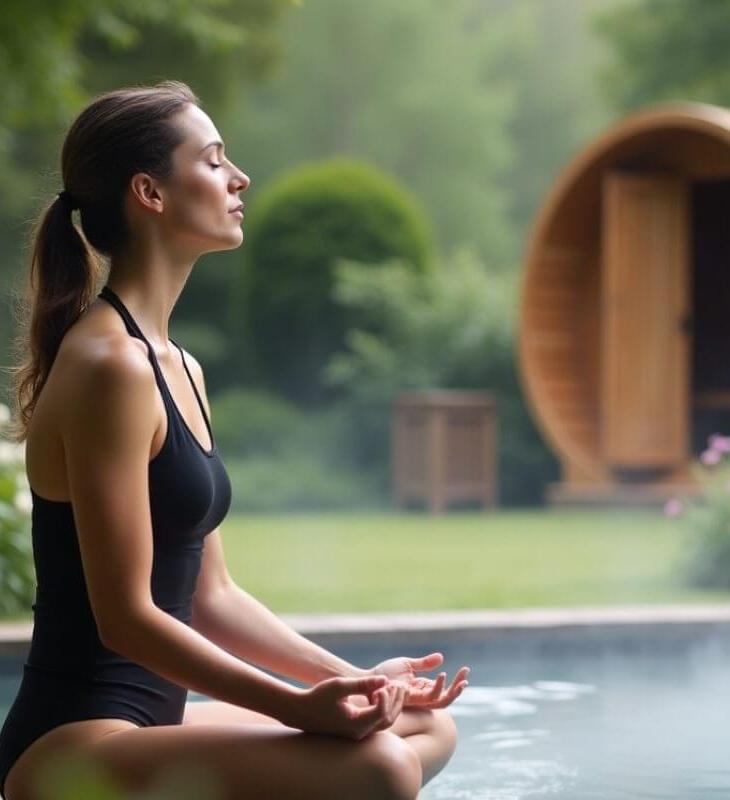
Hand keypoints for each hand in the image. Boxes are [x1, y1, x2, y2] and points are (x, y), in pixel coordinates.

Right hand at [290, 674, 406, 740]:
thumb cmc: (318, 697)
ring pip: (384, 722)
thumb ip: (362, 684)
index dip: (387, 697)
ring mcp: (358, 733)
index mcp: (356, 724)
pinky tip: (384, 694)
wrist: (301, 711)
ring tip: (397, 688)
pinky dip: (384, 708)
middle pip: (388, 720)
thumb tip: (385, 680)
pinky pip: (377, 721)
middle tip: (401, 684)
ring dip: (393, 705)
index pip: (381, 713)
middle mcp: (359, 732)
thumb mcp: (339, 686)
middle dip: (396, 701)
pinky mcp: (356, 730)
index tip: (384, 684)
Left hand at [367, 652, 469, 709]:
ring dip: (453, 691)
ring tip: (461, 679)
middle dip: (459, 688)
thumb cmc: (385, 673)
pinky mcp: (412, 700)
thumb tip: (441, 657)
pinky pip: (429, 698)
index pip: (445, 689)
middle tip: (466, 675)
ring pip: (442, 702)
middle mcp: (423, 697)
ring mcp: (418, 700)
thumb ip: (425, 663)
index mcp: (423, 688)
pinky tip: (441, 675)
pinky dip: (438, 688)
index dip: (457, 681)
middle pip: (447, 698)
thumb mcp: (408, 664)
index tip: (466, 669)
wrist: (370, 679)